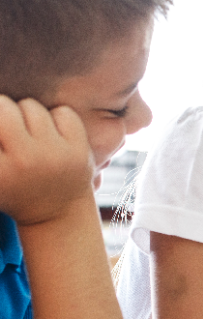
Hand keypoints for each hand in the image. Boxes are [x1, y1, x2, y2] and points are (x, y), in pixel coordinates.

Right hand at [0, 97, 93, 224]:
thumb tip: (0, 105)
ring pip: (31, 106)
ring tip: (29, 132)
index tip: (4, 138)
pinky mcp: (79, 150)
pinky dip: (57, 118)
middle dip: (3, 110)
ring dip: (27, 114)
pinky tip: (54, 135)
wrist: (57, 212)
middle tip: (8, 124)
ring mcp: (54, 154)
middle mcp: (24, 161)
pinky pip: (62, 112)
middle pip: (4, 106)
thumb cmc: (13, 187)